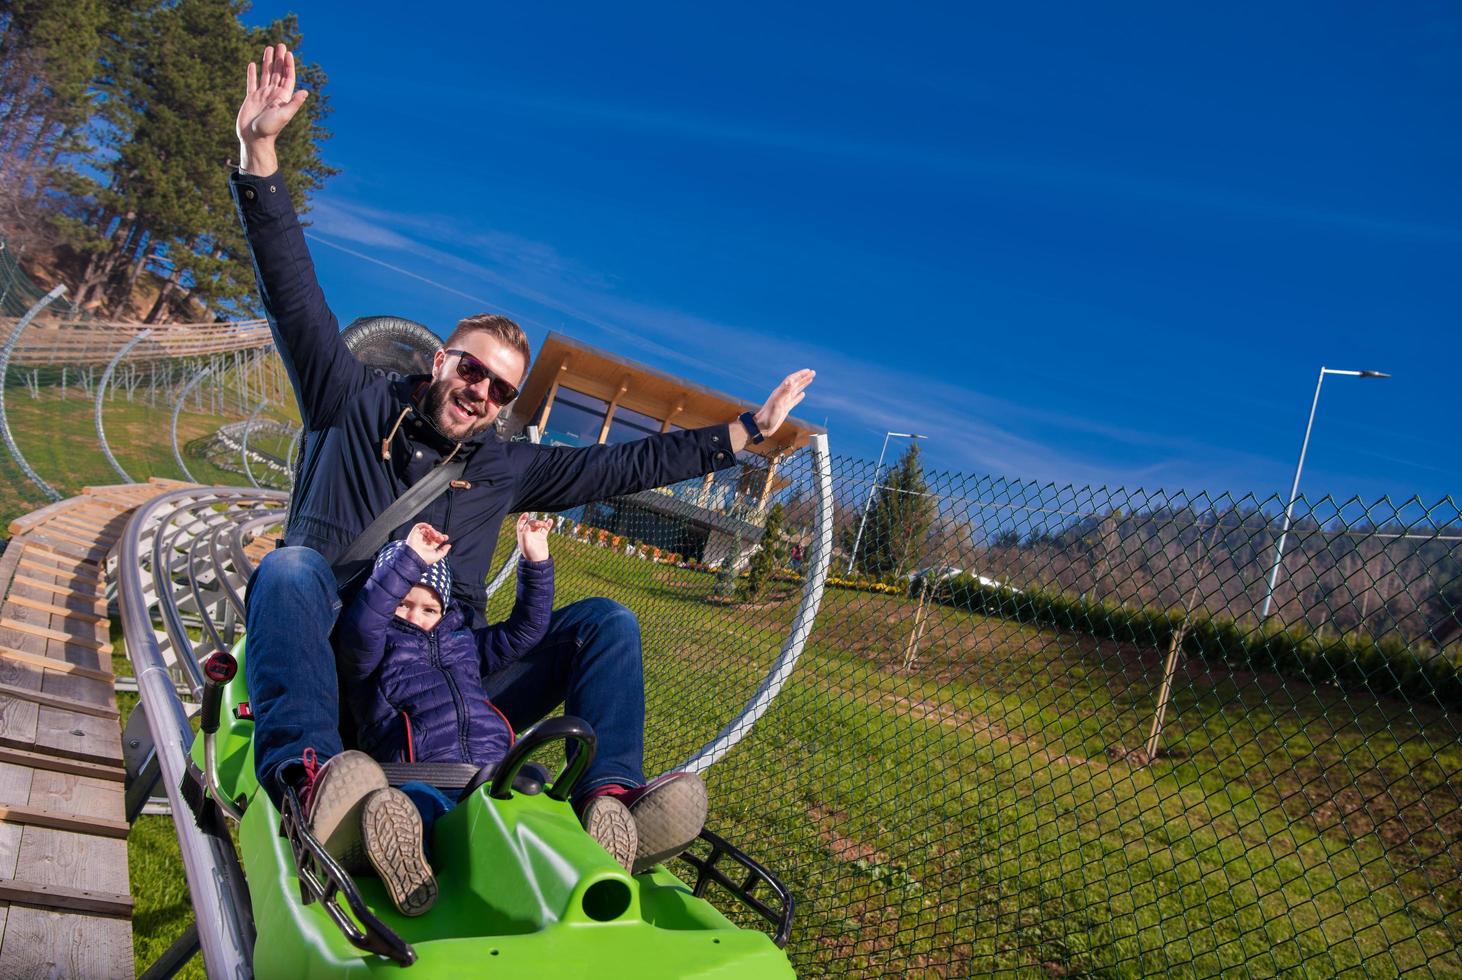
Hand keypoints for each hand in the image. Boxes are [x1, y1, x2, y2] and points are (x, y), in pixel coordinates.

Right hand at [236, 42, 308, 175]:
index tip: (288, 53)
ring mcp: (262, 96)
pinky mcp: (251, 98)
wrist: (254, 139)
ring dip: (267, 62)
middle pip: (277, 72)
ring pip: (265, 75)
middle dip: (279, 59)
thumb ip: (294, 103)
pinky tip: (253, 64)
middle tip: (280, 44)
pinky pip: (252, 83)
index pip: (287, 77)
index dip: (289, 65)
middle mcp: (273, 95)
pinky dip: (252, 73)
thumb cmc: (270, 129)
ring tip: (268, 48)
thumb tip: (306, 92)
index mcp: (283, 98)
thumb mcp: (284, 115)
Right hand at [405, 522, 450, 564]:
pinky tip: (430, 528)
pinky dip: (425, 525)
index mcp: (428, 547)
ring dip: (433, 530)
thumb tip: (449, 545)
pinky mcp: (414, 534)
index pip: (436, 539)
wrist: (415, 558)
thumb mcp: (438, 556)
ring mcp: (418, 537)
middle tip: (441, 537)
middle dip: (438, 534)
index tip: (446, 537)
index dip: (441, 537)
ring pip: (427, 530)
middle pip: (432, 534)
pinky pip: (419, 526)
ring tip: (436, 535)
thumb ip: (444, 551)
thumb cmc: (425, 559)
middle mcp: (423, 542)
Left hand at [517, 513, 552, 561]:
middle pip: (531, 523)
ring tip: (545, 524)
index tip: (526, 513)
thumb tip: (527, 524)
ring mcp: (536, 535)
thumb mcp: (525, 545)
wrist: (538, 562)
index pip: (521, 524)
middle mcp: (528, 534)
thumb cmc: (530, 554)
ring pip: (539, 525)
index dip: (523, 518)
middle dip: (536, 522)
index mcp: (522, 535)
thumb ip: (525, 534)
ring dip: (542, 523)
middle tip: (540, 524)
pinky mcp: (542, 537)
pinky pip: (545, 529)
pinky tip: (550, 521)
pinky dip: (548, 524)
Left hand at [734, 369, 815, 449]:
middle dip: (804, 377)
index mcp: (780, 392)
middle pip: (795, 383)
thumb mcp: (777, 403)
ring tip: (810, 379)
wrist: (762, 426)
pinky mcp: (785, 408)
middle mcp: (783, 395)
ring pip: (796, 390)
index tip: (809, 370)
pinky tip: (803, 394)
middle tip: (813, 372)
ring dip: (803, 384)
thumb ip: (784, 391)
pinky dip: (799, 396)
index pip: (792, 379)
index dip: (800, 374)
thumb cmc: (768, 415)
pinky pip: (794, 400)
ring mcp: (784, 401)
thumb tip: (791, 381)